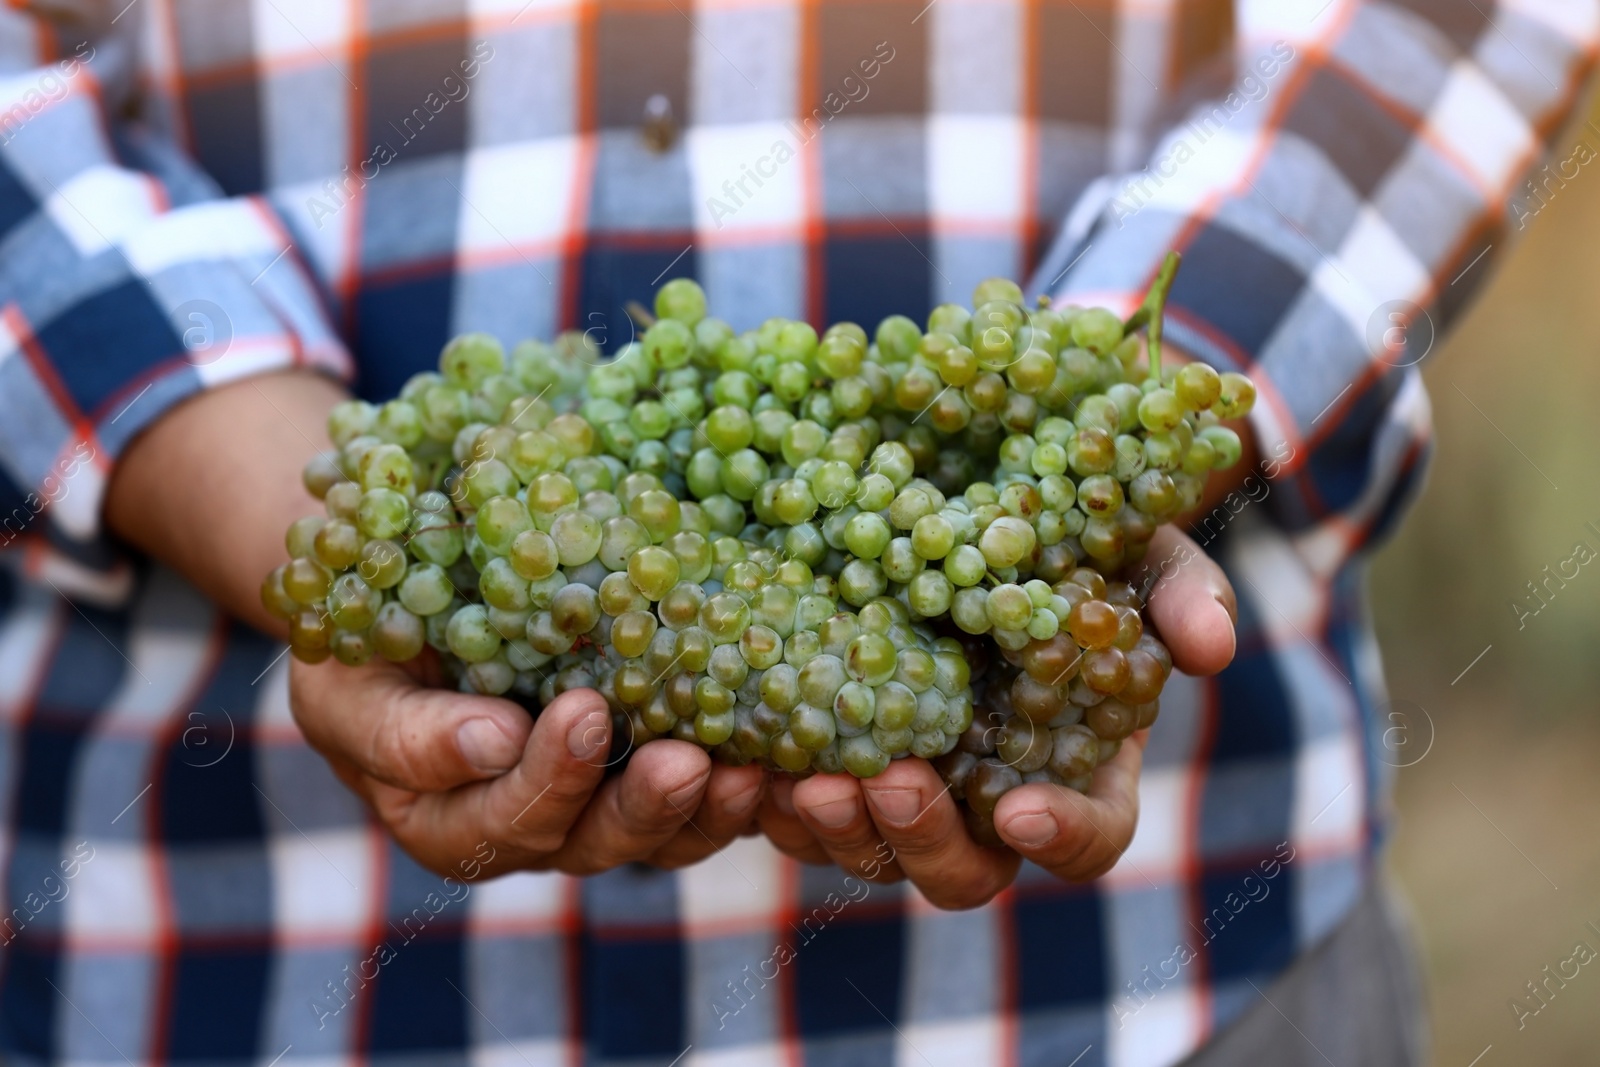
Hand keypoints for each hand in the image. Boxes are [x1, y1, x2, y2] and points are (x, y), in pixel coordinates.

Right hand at [290, 654, 767, 876]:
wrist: (413, 609)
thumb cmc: (364, 650)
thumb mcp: (349, 684)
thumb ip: (404, 730)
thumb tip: (493, 741)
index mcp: (445, 819)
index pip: (500, 818)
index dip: (546, 777)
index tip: (584, 715)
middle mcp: (525, 830)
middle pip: (592, 841)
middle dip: (642, 807)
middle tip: (685, 762)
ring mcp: (592, 808)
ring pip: (659, 835)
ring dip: (706, 808)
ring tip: (747, 769)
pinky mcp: (644, 774)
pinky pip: (699, 799)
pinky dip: (736, 783)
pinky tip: (775, 750)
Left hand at [757, 525, 1236, 908]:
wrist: (980, 506)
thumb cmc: (1080, 541)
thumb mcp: (1138, 551)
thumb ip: (1177, 595)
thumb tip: (1211, 647)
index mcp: (1078, 771)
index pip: (1088, 839)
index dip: (1061, 838)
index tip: (1019, 810)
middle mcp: (988, 798)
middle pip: (962, 872)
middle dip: (922, 842)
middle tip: (888, 783)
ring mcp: (908, 783)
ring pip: (868, 851)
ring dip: (834, 830)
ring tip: (801, 775)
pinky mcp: (834, 753)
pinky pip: (797, 806)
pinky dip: (770, 794)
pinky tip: (740, 754)